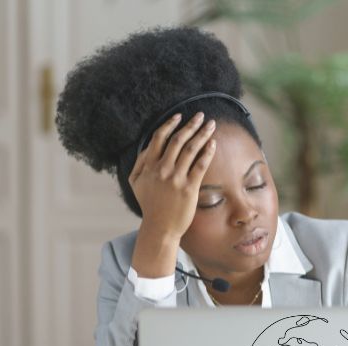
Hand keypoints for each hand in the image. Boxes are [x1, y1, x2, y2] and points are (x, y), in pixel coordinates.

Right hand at [128, 112, 216, 278]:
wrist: (159, 227)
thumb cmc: (149, 205)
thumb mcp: (135, 183)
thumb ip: (139, 163)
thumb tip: (148, 146)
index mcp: (148, 166)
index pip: (159, 138)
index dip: (170, 124)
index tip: (179, 116)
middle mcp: (161, 169)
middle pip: (177, 140)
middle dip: (191, 124)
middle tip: (201, 115)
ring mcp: (176, 178)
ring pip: (191, 149)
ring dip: (202, 133)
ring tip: (211, 124)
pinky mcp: (189, 187)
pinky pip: (200, 165)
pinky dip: (207, 152)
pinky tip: (212, 143)